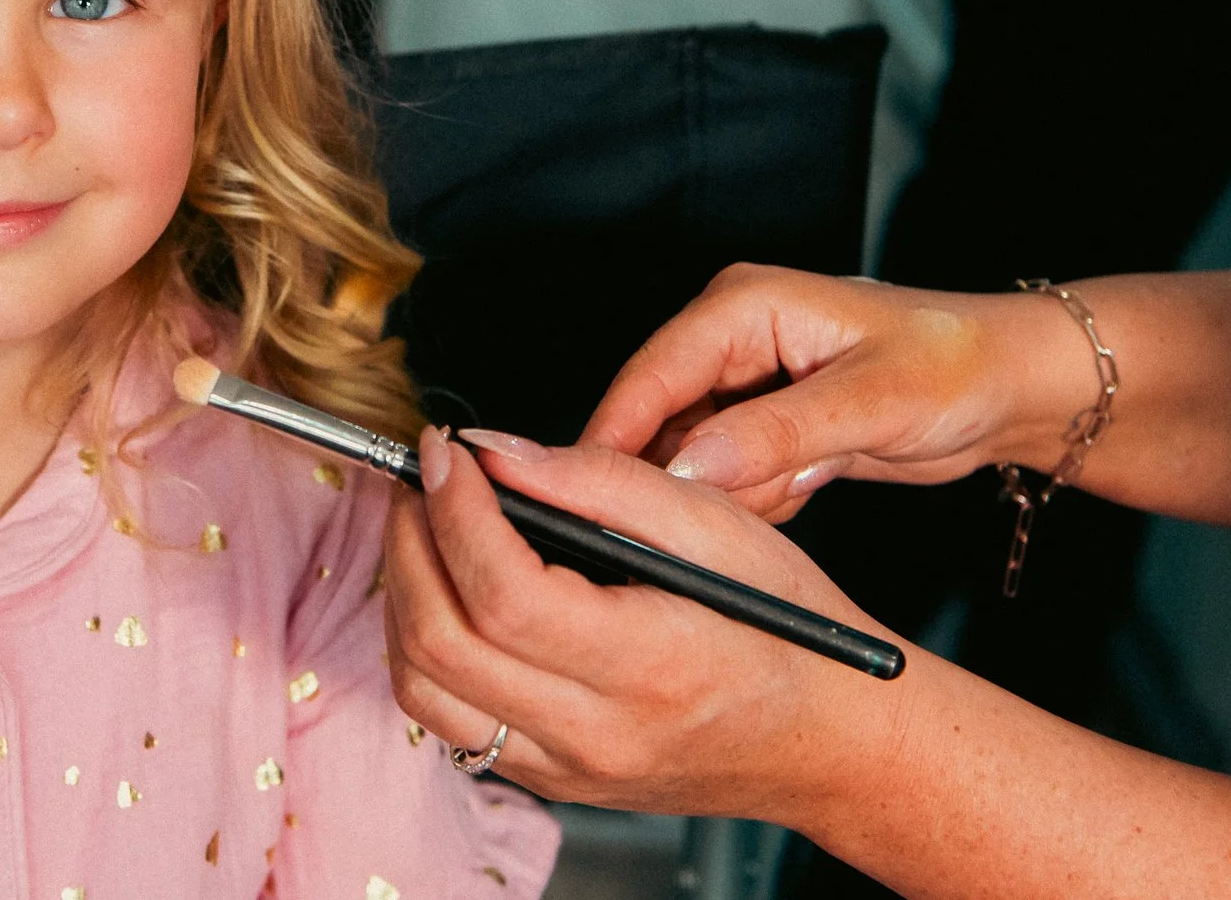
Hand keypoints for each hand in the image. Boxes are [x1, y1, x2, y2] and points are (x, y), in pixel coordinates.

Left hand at [383, 429, 913, 822]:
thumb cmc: (789, 631)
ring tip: (425, 527)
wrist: (827, 742)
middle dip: (408, 541)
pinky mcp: (551, 779)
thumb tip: (497, 451)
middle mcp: (595, 733)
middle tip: (422, 477)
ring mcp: (566, 768)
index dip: (455, 509)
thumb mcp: (719, 525)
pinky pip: (449, 718)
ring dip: (402, 596)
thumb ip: (602, 480)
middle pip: (441, 642)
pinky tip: (450, 590)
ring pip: (424, 690)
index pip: (502, 592)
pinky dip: (427, 645)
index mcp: (647, 666)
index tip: (446, 450)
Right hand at [583, 264, 1100, 521]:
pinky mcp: (761, 422)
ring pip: (690, 456)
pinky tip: (808, 485)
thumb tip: (688, 467)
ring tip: (800, 483)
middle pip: (658, 418)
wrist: (1009, 389)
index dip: (615, 435)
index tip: (587, 494)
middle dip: (685, 476)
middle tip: (716, 516)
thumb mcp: (869, 401)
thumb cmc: (955, 366)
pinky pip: (726, 475)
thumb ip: (772, 434)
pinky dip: (758, 497)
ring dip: (734, 491)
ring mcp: (744, 383)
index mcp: (743, 305)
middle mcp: (732, 338)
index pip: (651, 373)